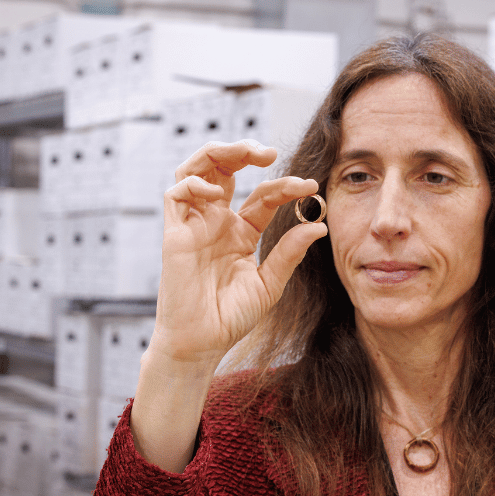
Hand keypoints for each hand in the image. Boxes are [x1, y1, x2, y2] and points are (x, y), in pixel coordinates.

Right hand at [148, 139, 327, 373]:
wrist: (202, 344)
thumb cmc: (231, 317)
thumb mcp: (269, 283)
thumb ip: (289, 253)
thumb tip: (319, 227)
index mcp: (241, 232)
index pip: (263, 196)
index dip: (285, 186)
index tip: (310, 187)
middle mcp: (217, 222)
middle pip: (225, 169)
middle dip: (245, 152)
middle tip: (270, 151)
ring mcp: (195, 225)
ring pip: (197, 171)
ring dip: (219, 153)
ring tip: (246, 151)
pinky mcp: (175, 234)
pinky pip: (176, 195)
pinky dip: (194, 183)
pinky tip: (217, 190)